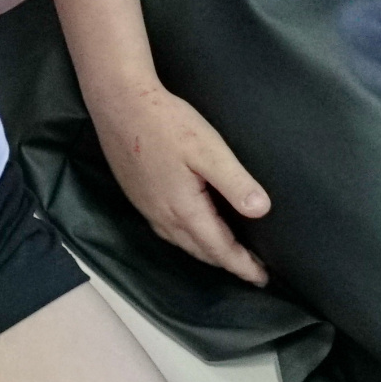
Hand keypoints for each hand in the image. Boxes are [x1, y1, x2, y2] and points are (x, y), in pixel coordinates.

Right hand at [88, 78, 270, 284]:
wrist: (118, 103)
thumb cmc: (165, 122)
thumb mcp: (208, 149)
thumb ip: (235, 182)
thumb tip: (261, 211)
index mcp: (183, 208)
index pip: (219, 248)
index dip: (242, 265)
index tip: (262, 278)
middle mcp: (162, 216)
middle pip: (200, 251)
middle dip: (226, 263)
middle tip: (251, 271)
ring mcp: (146, 207)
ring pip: (181, 242)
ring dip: (206, 252)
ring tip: (226, 255)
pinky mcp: (137, 195)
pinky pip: (167, 230)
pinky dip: (187, 239)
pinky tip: (192, 229)